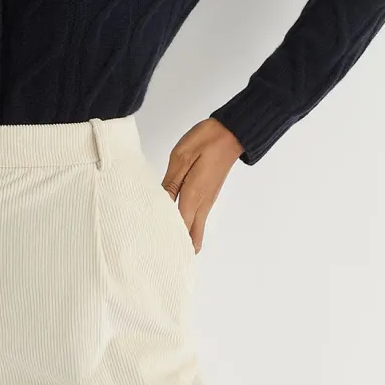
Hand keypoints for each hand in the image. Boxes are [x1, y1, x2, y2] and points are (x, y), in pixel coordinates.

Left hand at [160, 118, 243, 252]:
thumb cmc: (207, 140)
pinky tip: (172, 221)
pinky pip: (197, 219)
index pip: (180, 229)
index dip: (167, 241)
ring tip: (160, 239)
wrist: (232, 133)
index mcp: (194, 196)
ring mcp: (208, 201)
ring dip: (181, 237)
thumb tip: (158, 205)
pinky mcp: (209, 196)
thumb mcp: (180, 157)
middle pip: (192, 238)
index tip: (153, 249)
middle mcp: (203, 204)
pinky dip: (186, 226)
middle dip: (177, 248)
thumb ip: (169, 184)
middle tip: (158, 252)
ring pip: (195, 230)